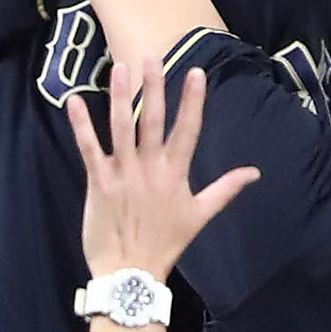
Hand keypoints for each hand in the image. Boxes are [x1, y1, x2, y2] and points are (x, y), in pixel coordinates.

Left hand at [69, 60, 256, 288]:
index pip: (187, 131)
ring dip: (118, 98)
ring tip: (118, 68)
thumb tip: (254, 172)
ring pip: (121, 129)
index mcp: (175, 175)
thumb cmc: (165, 244)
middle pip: (152, 122)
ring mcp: (123, 175)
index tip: (196, 73)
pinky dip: (82, 126)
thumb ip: (225, 189)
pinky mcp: (99, 183)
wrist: (130, 274)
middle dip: (153, 89)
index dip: (192, 101)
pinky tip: (75, 101)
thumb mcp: (200, 216)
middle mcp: (150, 169)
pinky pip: (89, 149)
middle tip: (152, 57)